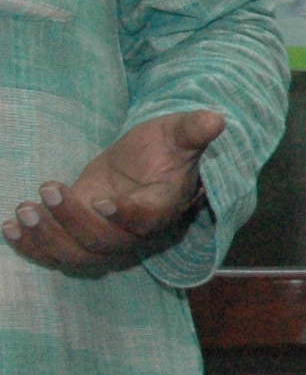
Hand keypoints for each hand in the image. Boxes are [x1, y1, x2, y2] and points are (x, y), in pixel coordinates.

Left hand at [5, 109, 223, 272]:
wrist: (147, 166)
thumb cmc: (164, 148)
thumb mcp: (177, 133)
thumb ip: (192, 129)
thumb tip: (216, 119)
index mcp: (163, 204)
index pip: (147, 220)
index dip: (125, 216)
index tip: (101, 200)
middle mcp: (136, 231)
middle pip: (104, 241)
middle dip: (71, 220)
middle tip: (47, 189)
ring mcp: (106, 238)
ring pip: (77, 255)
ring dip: (47, 237)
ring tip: (24, 210)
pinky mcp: (80, 237)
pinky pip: (56, 255)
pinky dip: (31, 246)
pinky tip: (9, 226)